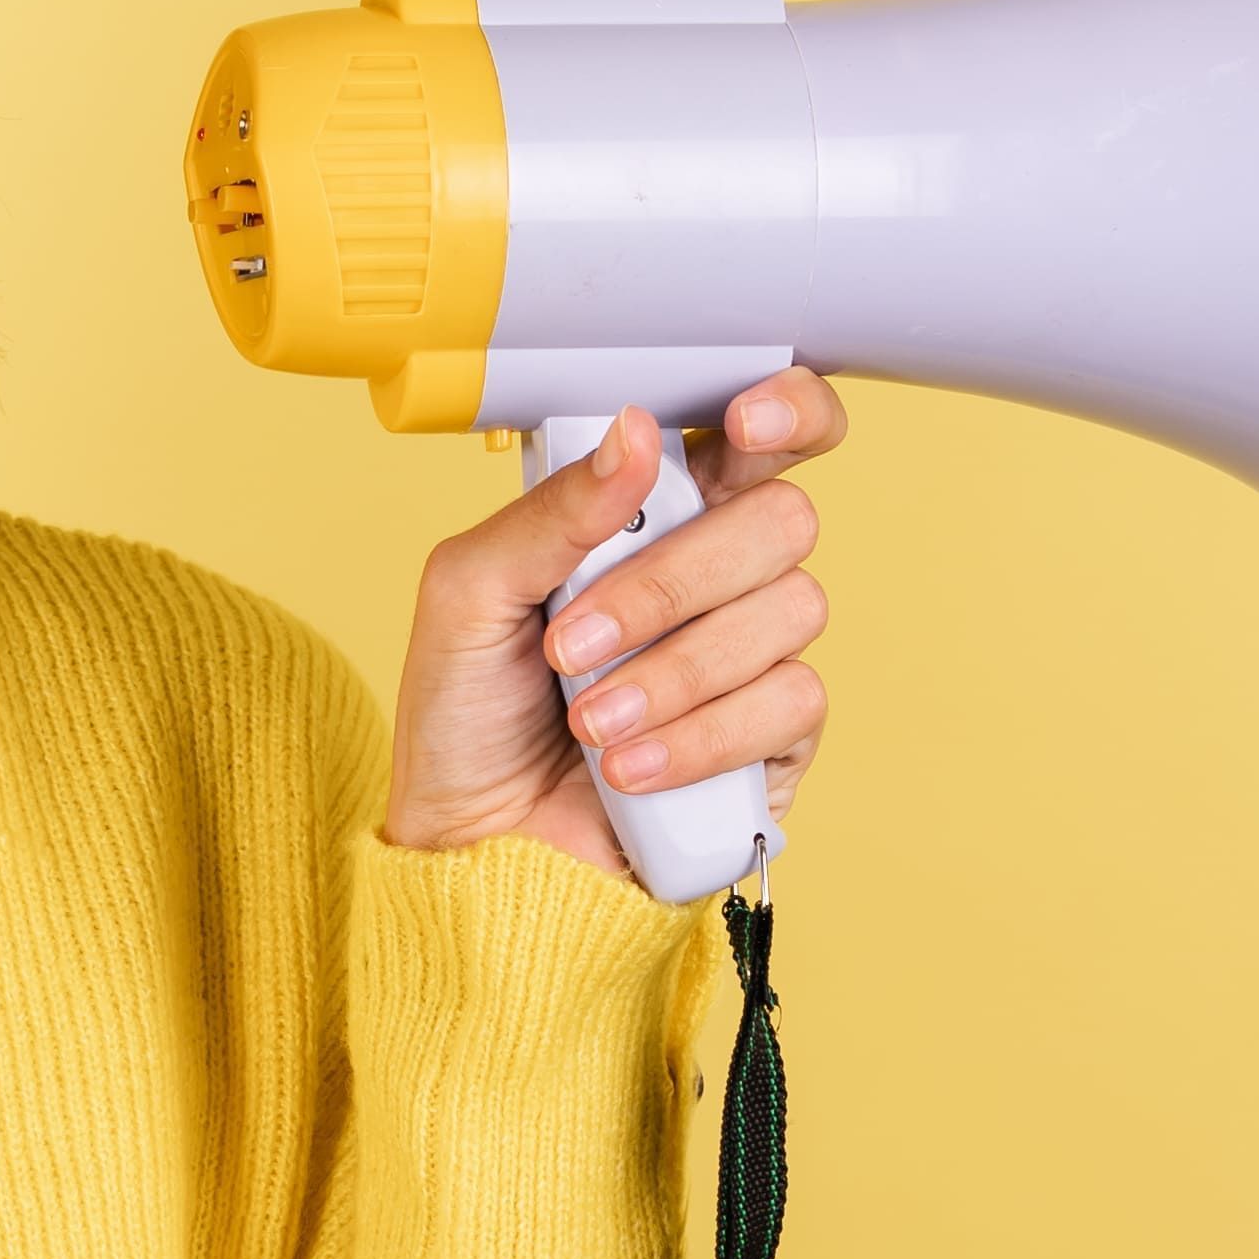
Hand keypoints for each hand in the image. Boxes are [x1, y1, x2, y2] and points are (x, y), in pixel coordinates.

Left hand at [383, 375, 848, 885]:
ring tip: (588, 721)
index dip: (785, 408)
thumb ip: (552, 512)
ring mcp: (756, 657)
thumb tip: (634, 433)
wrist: (475, 849)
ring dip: (671, 671)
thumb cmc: (467, 715)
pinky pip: (791, 704)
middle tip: (576, 642)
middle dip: (673, 583)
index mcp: (657, 512)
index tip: (744, 421)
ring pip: (791, 611)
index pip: (765, 433)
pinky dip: (698, 736)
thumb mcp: (470, 593)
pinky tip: (630, 768)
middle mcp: (720, 574)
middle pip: (782, 519)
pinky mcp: (777, 743)